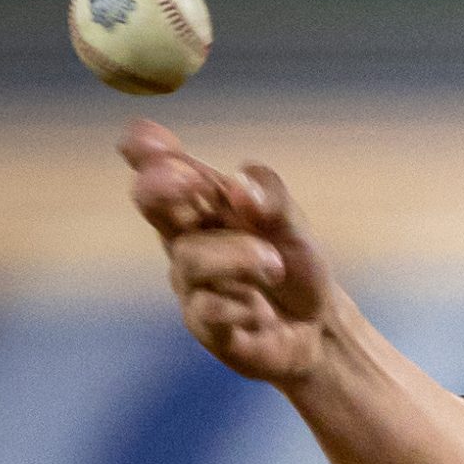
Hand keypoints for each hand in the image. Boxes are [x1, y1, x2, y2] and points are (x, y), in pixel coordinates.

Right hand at [121, 118, 337, 386]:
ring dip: (238, 257)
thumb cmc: (295, 264)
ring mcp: (190, 281)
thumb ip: (272, 199)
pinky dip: (241, 306)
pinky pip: (208, 309)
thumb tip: (240, 186)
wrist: (316, 326)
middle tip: (189, 181)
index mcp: (204, 202)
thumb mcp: (295, 225)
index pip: (164, 167)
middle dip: (160, 187)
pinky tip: (260, 312)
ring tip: (274, 265)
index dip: (146, 150)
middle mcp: (187, 236)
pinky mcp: (202, 324)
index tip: (148, 138)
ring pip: (190, 257)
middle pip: (151, 203)